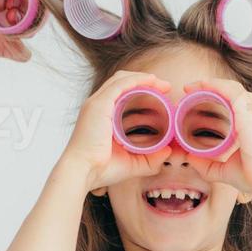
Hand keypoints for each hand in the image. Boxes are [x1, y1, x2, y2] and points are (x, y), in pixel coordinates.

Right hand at [60, 71, 174, 193]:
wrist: (82, 172)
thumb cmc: (101, 170)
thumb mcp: (132, 164)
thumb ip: (150, 159)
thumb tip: (168, 151)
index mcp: (101, 116)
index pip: (121, 94)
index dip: (140, 90)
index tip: (161, 96)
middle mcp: (97, 106)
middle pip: (122, 83)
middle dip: (144, 81)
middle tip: (165, 88)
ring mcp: (96, 103)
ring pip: (121, 79)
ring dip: (143, 78)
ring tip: (162, 84)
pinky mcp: (99, 104)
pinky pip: (120, 84)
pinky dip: (137, 80)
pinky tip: (151, 81)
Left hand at [182, 79, 251, 196]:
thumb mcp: (223, 170)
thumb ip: (206, 165)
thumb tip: (189, 158)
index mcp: (249, 126)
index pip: (232, 103)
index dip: (214, 97)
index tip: (192, 99)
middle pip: (231, 91)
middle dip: (210, 86)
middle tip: (188, 90)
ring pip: (232, 87)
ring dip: (210, 83)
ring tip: (191, 86)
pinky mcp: (248, 113)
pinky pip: (231, 91)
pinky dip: (216, 85)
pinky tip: (202, 84)